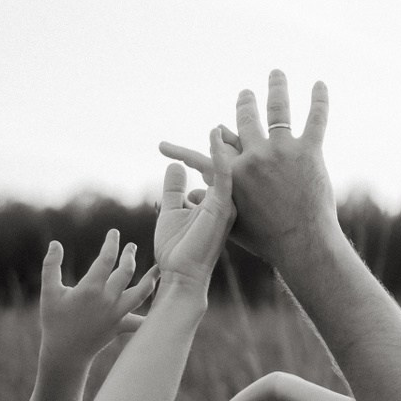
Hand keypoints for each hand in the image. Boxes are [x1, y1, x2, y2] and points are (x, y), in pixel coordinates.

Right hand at [39, 229, 158, 371]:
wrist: (65, 352)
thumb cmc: (55, 320)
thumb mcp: (49, 291)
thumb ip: (51, 265)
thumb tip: (56, 243)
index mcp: (91, 288)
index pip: (106, 259)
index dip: (112, 243)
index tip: (114, 233)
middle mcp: (108, 299)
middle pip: (126, 271)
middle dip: (129, 255)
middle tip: (131, 246)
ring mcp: (117, 313)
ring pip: (140, 293)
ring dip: (150, 279)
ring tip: (158, 268)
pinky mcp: (121, 326)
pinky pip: (141, 320)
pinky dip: (152, 314)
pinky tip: (165, 307)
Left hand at [153, 130, 235, 287]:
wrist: (179, 276)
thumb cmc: (176, 249)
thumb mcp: (172, 210)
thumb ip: (174, 189)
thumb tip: (175, 165)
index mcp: (217, 204)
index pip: (218, 173)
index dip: (214, 153)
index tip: (212, 131)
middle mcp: (226, 203)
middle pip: (228, 168)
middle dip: (227, 146)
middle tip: (218, 125)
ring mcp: (226, 206)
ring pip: (228, 169)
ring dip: (225, 145)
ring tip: (219, 125)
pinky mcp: (222, 208)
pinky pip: (223, 175)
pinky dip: (218, 154)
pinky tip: (214, 134)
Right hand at [160, 71, 333, 266]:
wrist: (301, 242)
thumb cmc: (265, 238)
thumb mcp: (230, 220)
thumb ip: (211, 201)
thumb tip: (191, 195)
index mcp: (232, 171)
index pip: (216, 146)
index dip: (213, 137)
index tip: (213, 128)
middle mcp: (254, 155)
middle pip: (246, 119)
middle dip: (245, 104)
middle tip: (245, 93)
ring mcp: (281, 150)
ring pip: (277, 110)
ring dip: (276, 88)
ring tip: (276, 74)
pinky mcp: (309, 151)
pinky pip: (315, 119)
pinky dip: (318, 100)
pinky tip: (319, 84)